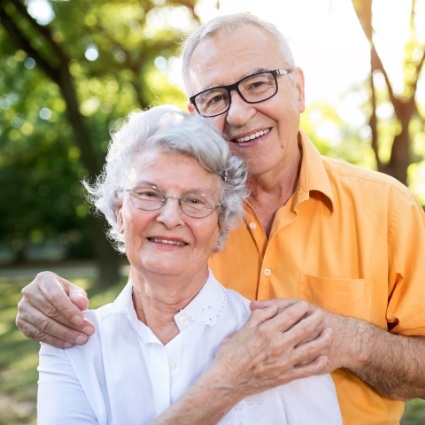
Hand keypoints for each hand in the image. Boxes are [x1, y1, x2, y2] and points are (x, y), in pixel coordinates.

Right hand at [16, 271, 94, 347]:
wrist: (52, 302)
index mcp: (44, 279)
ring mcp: (23, 308)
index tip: (81, 320)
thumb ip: (79, 296)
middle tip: (86, 333)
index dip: (69, 310)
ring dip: (64, 334)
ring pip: (44, 325)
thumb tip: (82, 304)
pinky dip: (54, 341)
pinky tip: (68, 343)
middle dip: (70, 325)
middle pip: (50, 312)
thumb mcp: (75, 291)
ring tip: (80, 339)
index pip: (55, 296)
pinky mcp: (21, 322)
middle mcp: (29, 292)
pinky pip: (38, 334)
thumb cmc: (66, 295)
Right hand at [204, 299, 332, 397]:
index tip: (305, 304)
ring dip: (323, 339)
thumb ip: (259, 316)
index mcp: (267, 330)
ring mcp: (284, 362)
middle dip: (315, 319)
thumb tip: (273, 308)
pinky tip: (323, 357)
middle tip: (321, 314)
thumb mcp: (242, 329)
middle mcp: (278, 345)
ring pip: (310, 348)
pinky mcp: (285, 376)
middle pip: (304, 329)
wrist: (227, 380)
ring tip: (329, 332)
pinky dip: (317, 363)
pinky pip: (307, 370)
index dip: (300, 308)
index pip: (290, 315)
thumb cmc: (231, 354)